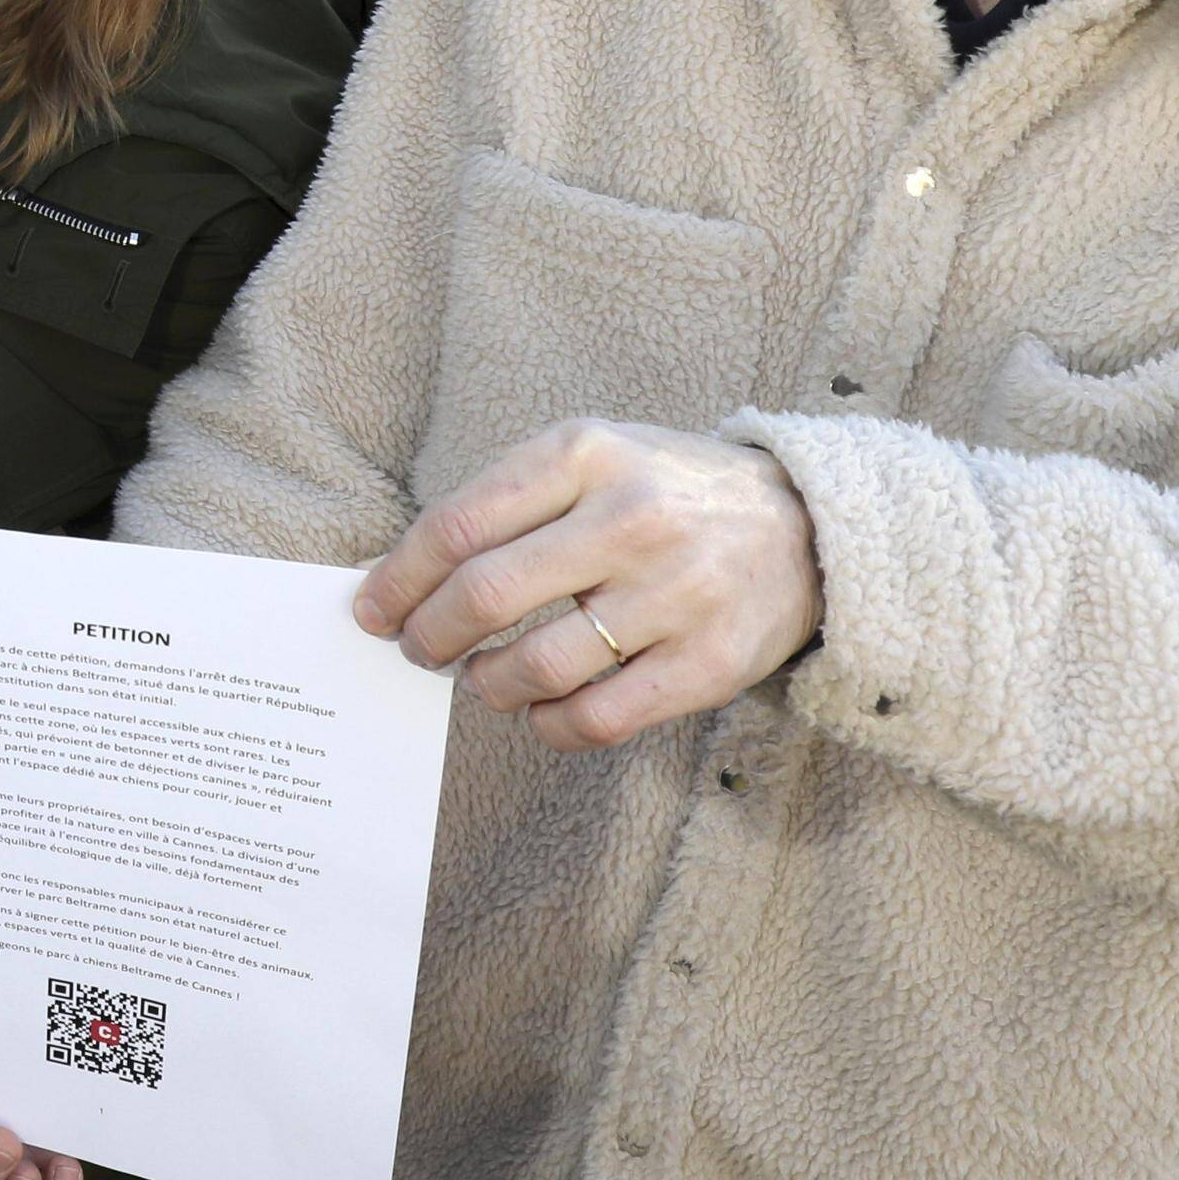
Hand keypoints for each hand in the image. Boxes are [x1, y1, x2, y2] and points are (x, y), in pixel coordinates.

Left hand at [359, 418, 822, 751]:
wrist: (807, 528)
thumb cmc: (665, 493)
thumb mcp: (592, 458)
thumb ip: (506, 503)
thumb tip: (402, 578)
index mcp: (586, 454)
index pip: (458, 526)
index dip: (399, 579)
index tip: (371, 610)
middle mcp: (630, 518)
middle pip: (485, 596)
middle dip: (429, 637)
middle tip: (418, 650)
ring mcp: (675, 593)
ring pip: (536, 667)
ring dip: (487, 685)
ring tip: (484, 679)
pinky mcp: (707, 664)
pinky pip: (595, 719)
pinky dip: (547, 725)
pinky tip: (539, 711)